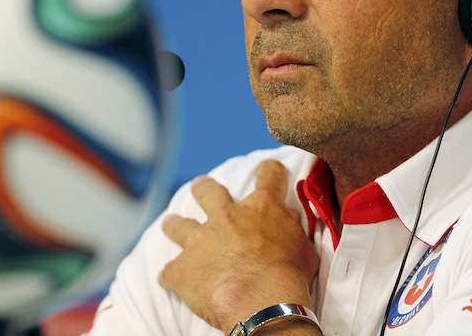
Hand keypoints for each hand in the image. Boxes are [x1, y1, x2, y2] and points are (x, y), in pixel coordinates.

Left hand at [159, 160, 319, 332]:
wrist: (261, 301)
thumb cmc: (289, 276)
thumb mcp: (303, 246)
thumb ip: (291, 226)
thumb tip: (287, 214)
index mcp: (260, 208)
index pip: (269, 176)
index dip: (270, 171)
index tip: (269, 170)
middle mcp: (225, 216)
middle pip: (209, 192)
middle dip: (203, 187)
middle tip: (198, 185)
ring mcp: (200, 240)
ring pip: (178, 225)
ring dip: (173, 224)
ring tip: (169, 223)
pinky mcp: (183, 267)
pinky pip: (169, 271)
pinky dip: (170, 276)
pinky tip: (168, 281)